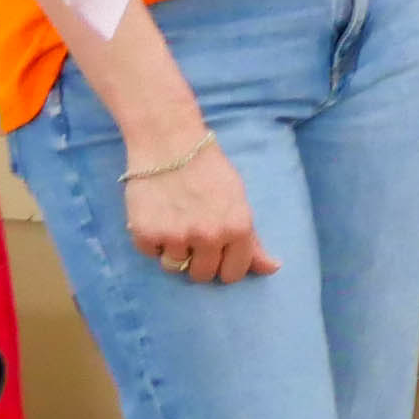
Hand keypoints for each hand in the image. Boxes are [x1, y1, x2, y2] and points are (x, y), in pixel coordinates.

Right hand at [127, 136, 273, 281]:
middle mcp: (208, 237)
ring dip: (173, 250)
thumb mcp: (239, 201)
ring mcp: (176, 237)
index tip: (218, 253)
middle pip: (202, 275)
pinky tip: (157, 216)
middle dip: (198, 260)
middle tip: (192, 234)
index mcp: (237, 229)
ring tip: (174, 222)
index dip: (224, 265)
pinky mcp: (146, 234)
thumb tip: (271, 269)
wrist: (169, 143)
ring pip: (174, 267)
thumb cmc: (209, 170)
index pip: (233, 274)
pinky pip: (150, 253)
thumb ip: (253, 240)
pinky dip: (152, 240)